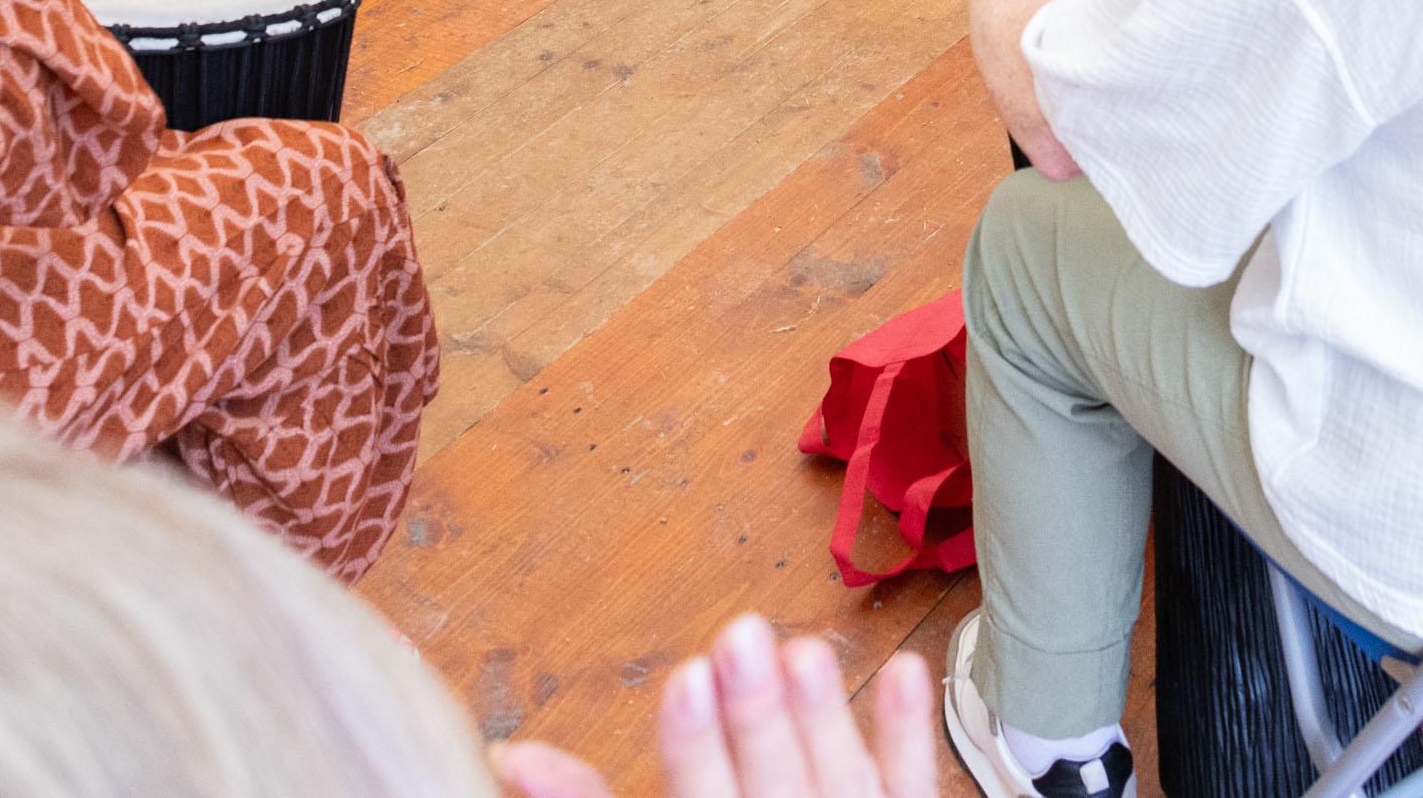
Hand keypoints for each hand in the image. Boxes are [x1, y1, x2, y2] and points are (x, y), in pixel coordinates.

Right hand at [493, 614, 938, 797]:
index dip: (693, 752)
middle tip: (744, 640)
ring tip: (806, 650)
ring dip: (826, 721)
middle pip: (773, 795)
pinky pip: (909, 797)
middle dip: (757, 719)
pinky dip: (908, 740)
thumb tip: (513, 758)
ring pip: (843, 790)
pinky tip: (908, 673)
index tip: (686, 681)